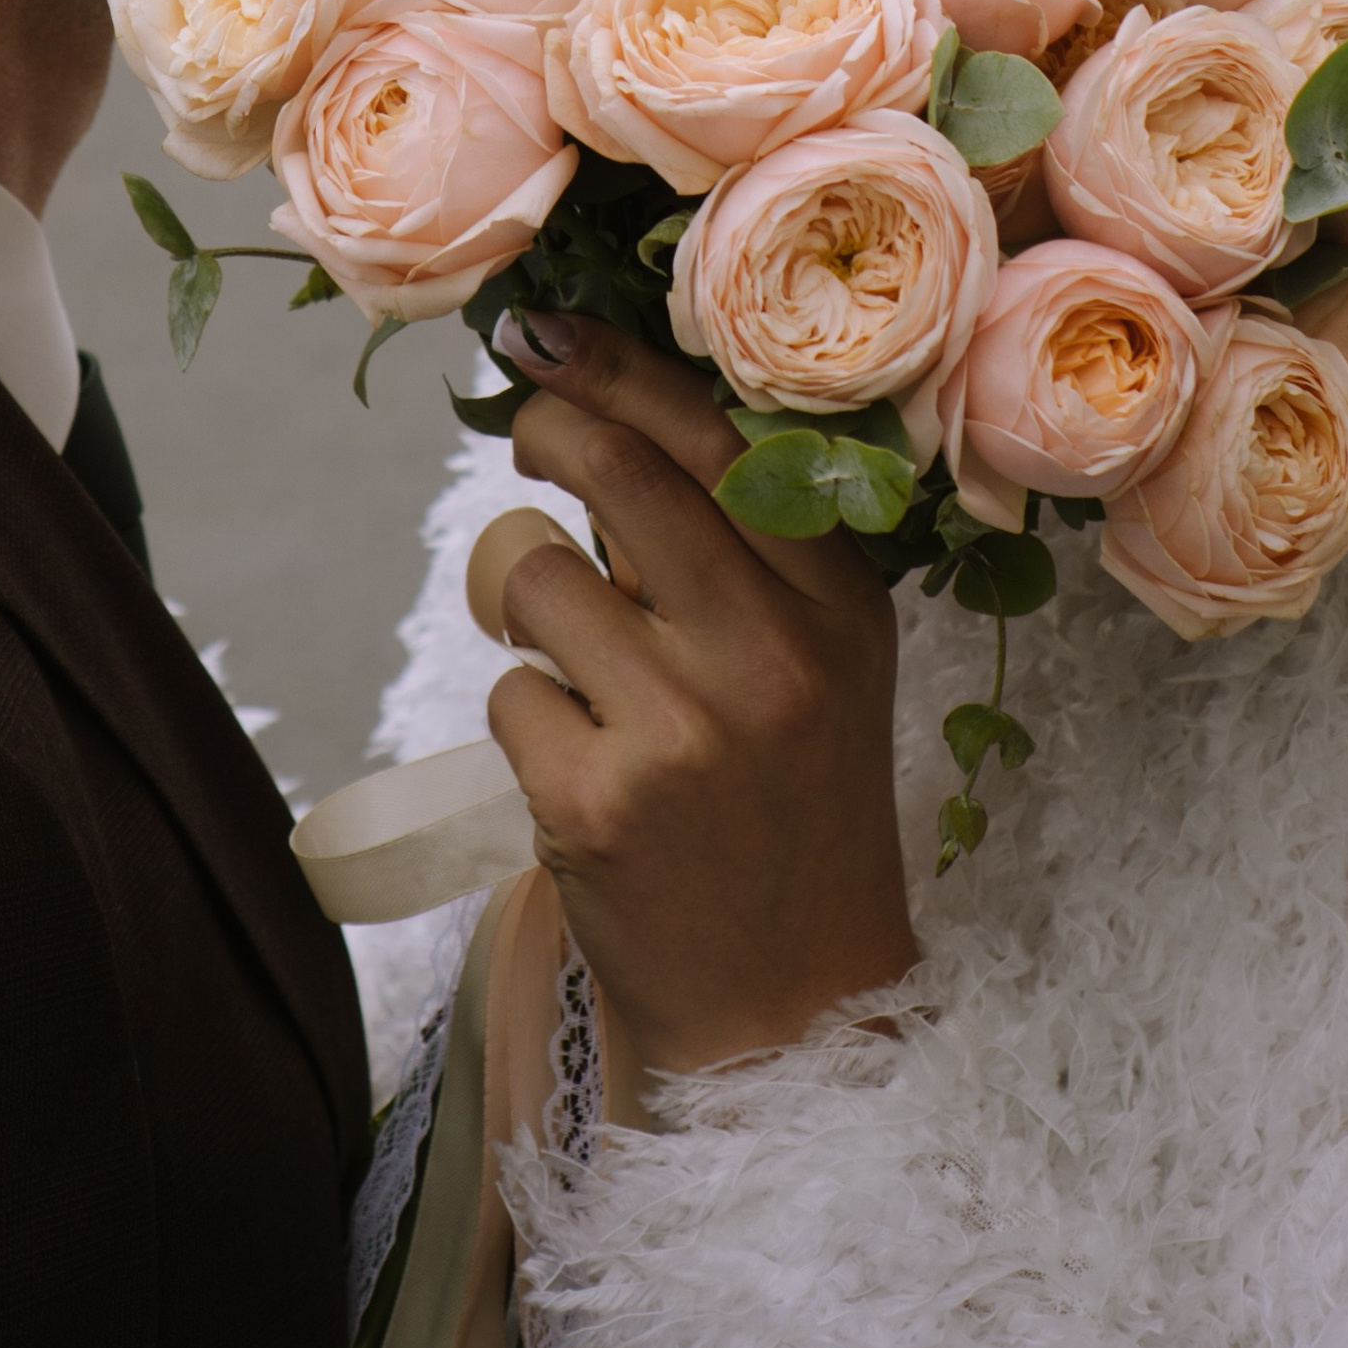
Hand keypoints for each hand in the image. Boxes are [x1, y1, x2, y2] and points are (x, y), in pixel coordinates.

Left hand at [485, 310, 917, 1083]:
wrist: (795, 1015)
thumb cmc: (793, 815)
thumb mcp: (824, 668)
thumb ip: (743, 553)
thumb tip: (608, 410)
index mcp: (839, 605)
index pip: (718, 438)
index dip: (618, 367)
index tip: (547, 331)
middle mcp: (771, 655)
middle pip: (616, 473)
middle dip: (545, 427)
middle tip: (524, 429)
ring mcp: (682, 730)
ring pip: (537, 576)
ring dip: (529, 605)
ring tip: (580, 665)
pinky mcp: (595, 803)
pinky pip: (509, 692)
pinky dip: (528, 717)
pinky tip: (582, 768)